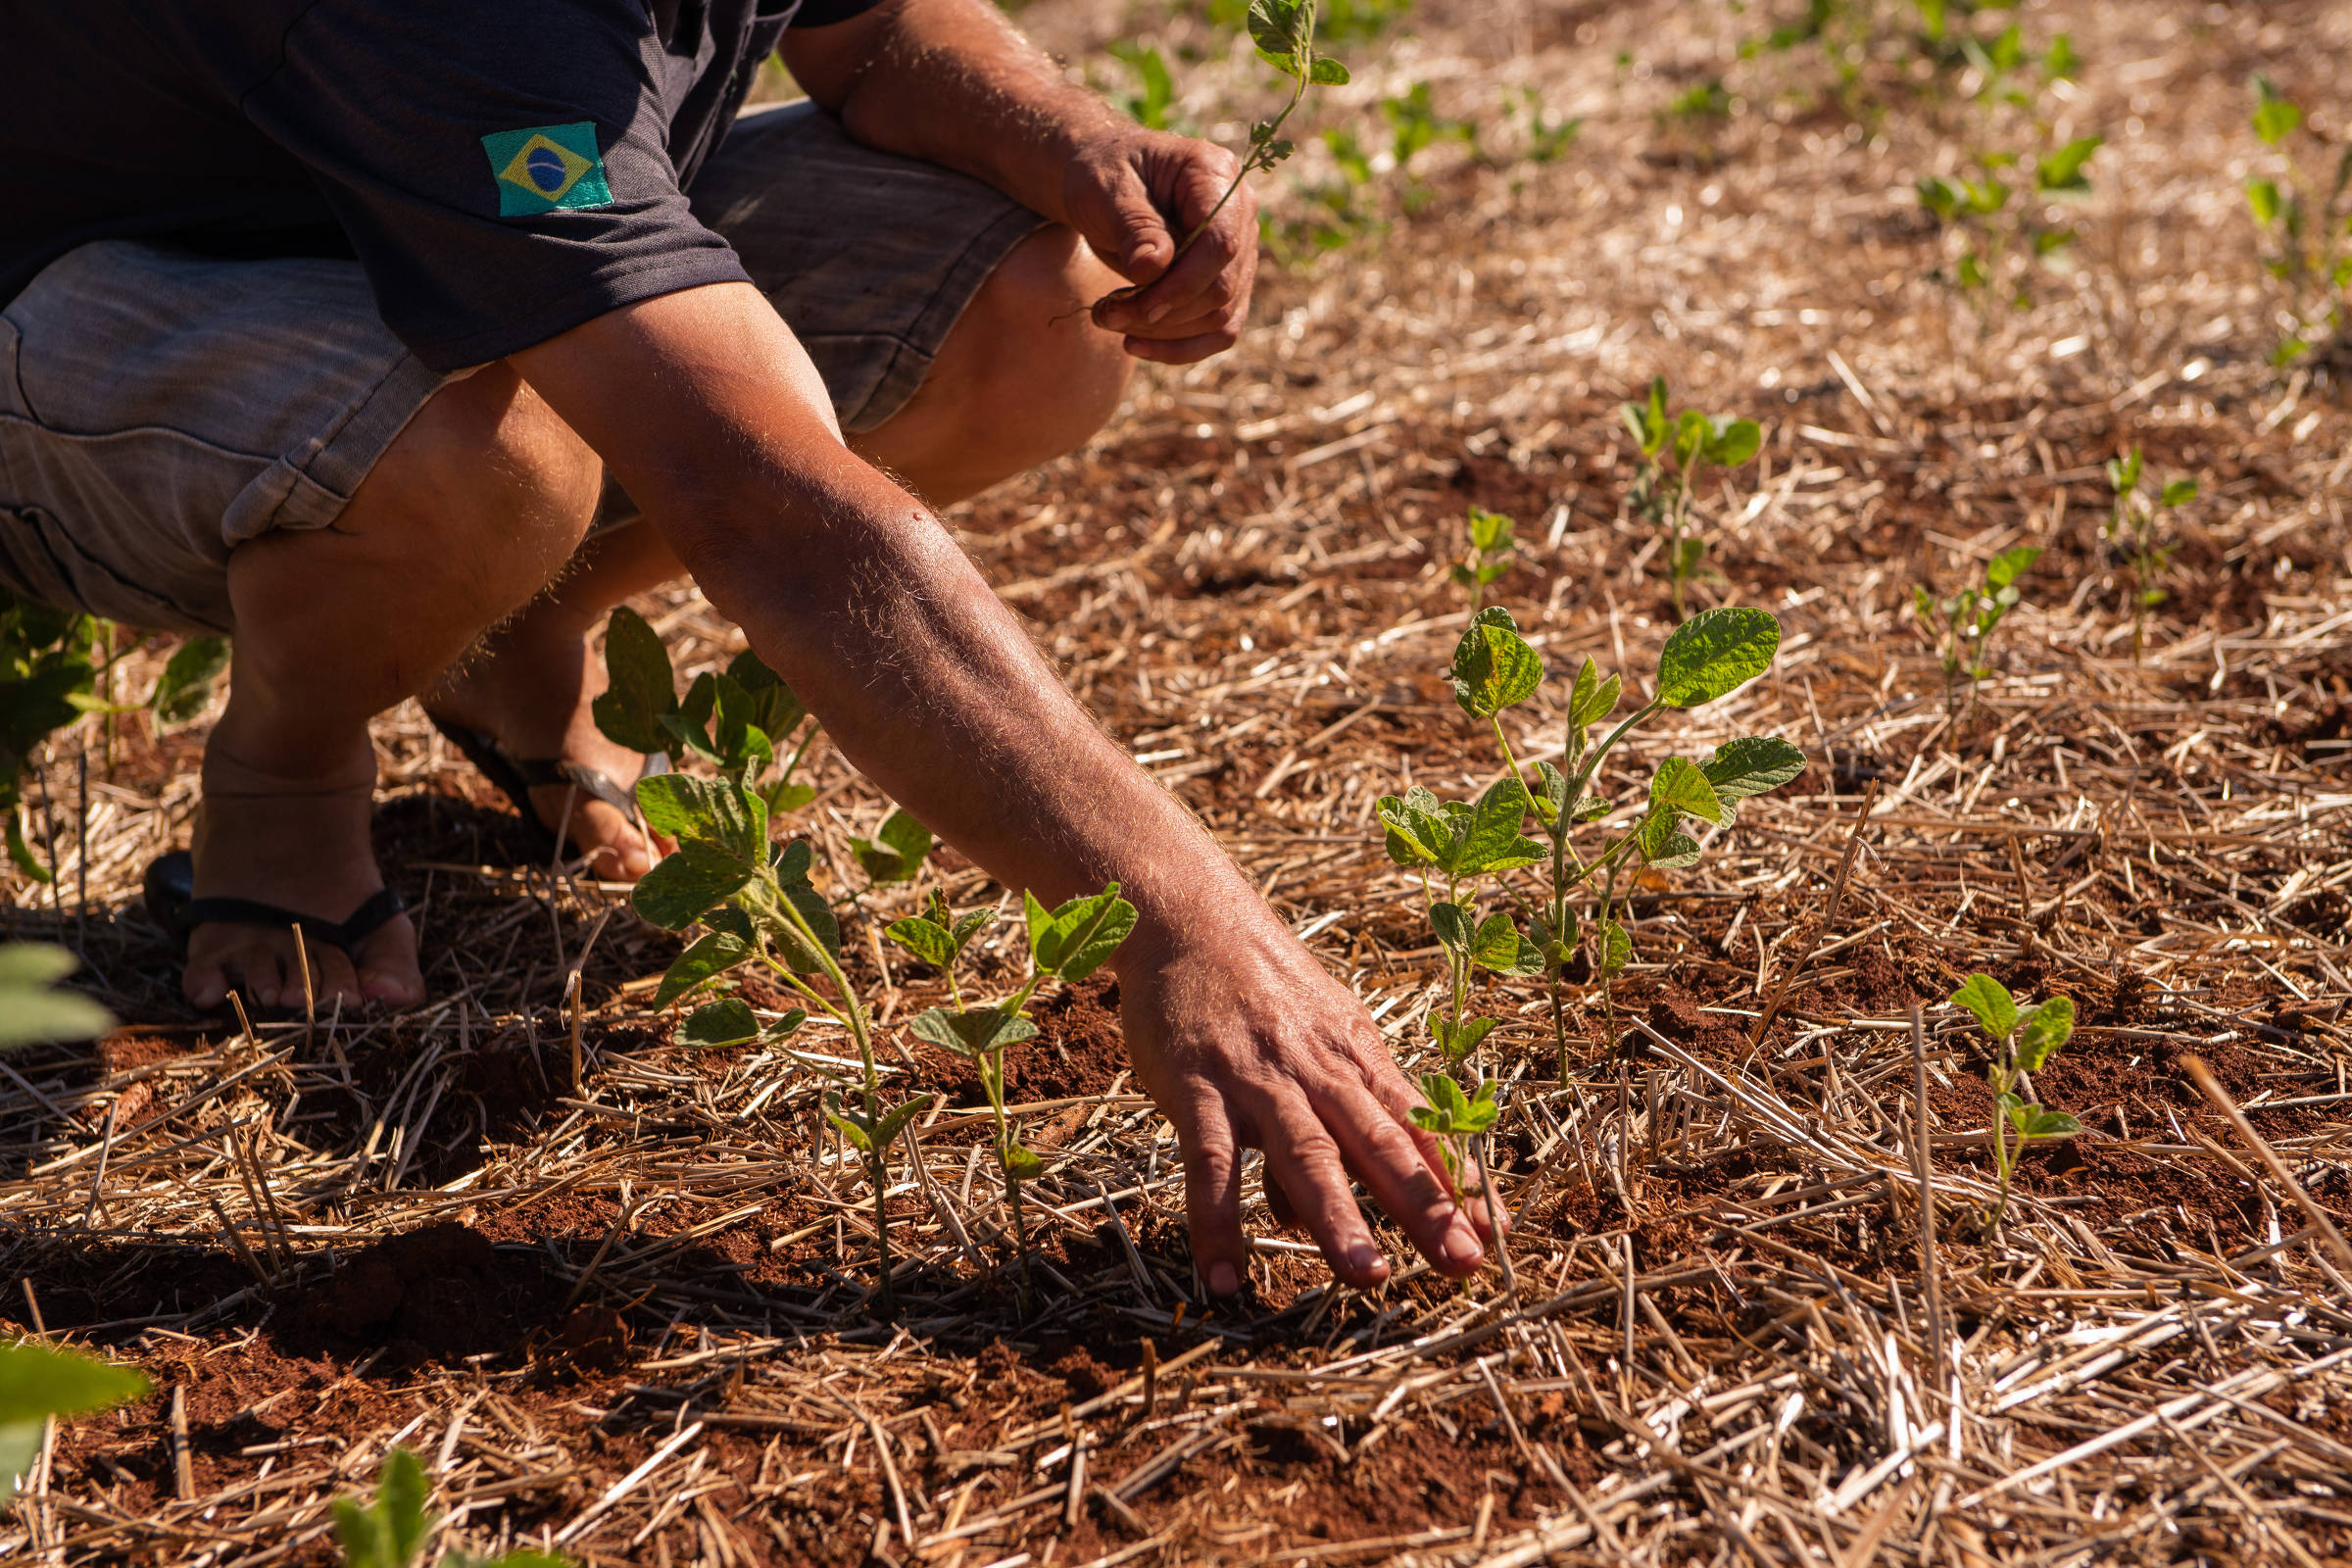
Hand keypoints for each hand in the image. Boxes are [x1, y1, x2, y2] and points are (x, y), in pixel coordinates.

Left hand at [1062, 128, 1258, 363]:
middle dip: (1166, 313)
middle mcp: (1239, 215)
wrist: (1102, 181)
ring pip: (1221, 316)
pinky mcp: (1227, 284)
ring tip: (1110, 320)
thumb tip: (1153, 270)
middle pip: (1223, 287)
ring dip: (1165, 333)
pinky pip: (1217, 331)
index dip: (1184, 283)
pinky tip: (1135, 345)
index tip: (1140, 308)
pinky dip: (1178, 347)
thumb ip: (1133, 226)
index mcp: (1216, 175)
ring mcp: (1239, 252)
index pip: (1220, 242)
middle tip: (1107, 314)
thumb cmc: (1102, 172)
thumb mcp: (1107, 189)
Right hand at [1114, 913, 1497, 1294]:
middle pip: (1378, 1143)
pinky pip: (1209, 1161)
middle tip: (1461, 1263)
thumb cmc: (1259, 988)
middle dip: (1424, 1205)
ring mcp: (1257, 1078)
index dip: (1457, 1180)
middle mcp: (1317, 1071)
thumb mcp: (1315, 1039)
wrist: (1191, 919)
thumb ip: (1323, 1124)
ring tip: (1367, 1276)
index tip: (1495, 1234)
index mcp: (1356, 1058)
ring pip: (1306, 1153)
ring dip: (1337, 1216)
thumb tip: (1307, 1214)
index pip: (1418, 1127)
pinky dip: (1216, 1221)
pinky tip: (1223, 1277)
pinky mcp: (1196, 1085)